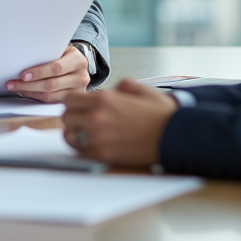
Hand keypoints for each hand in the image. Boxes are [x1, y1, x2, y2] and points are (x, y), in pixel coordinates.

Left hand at [6, 45, 91, 101]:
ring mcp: (77, 92)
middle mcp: (80, 77)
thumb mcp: (62, 48)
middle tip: (13, 83)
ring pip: (49, 96)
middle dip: (29, 85)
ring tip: (16, 88)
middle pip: (51, 84)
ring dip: (30, 92)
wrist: (79, 66)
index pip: (56, 68)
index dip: (39, 72)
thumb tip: (26, 53)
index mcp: (78, 61)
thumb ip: (49, 51)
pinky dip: (36, 96)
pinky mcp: (70, 100)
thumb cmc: (67, 55)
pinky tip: (26, 92)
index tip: (23, 75)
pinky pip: (50, 101)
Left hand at [61, 79, 177, 166]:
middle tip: (82, 119)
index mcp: (104, 99)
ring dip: (74, 132)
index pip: (69, 99)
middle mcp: (97, 117)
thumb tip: (110, 90)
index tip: (79, 105)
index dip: (73, 102)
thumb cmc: (160, 113)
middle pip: (66, 117)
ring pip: (68, 135)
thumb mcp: (140, 88)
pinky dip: (82, 147)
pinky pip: (79, 151)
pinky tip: (92, 144)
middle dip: (73, 116)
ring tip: (85, 132)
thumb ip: (120, 85)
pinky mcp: (103, 155)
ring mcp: (98, 138)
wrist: (174, 137)